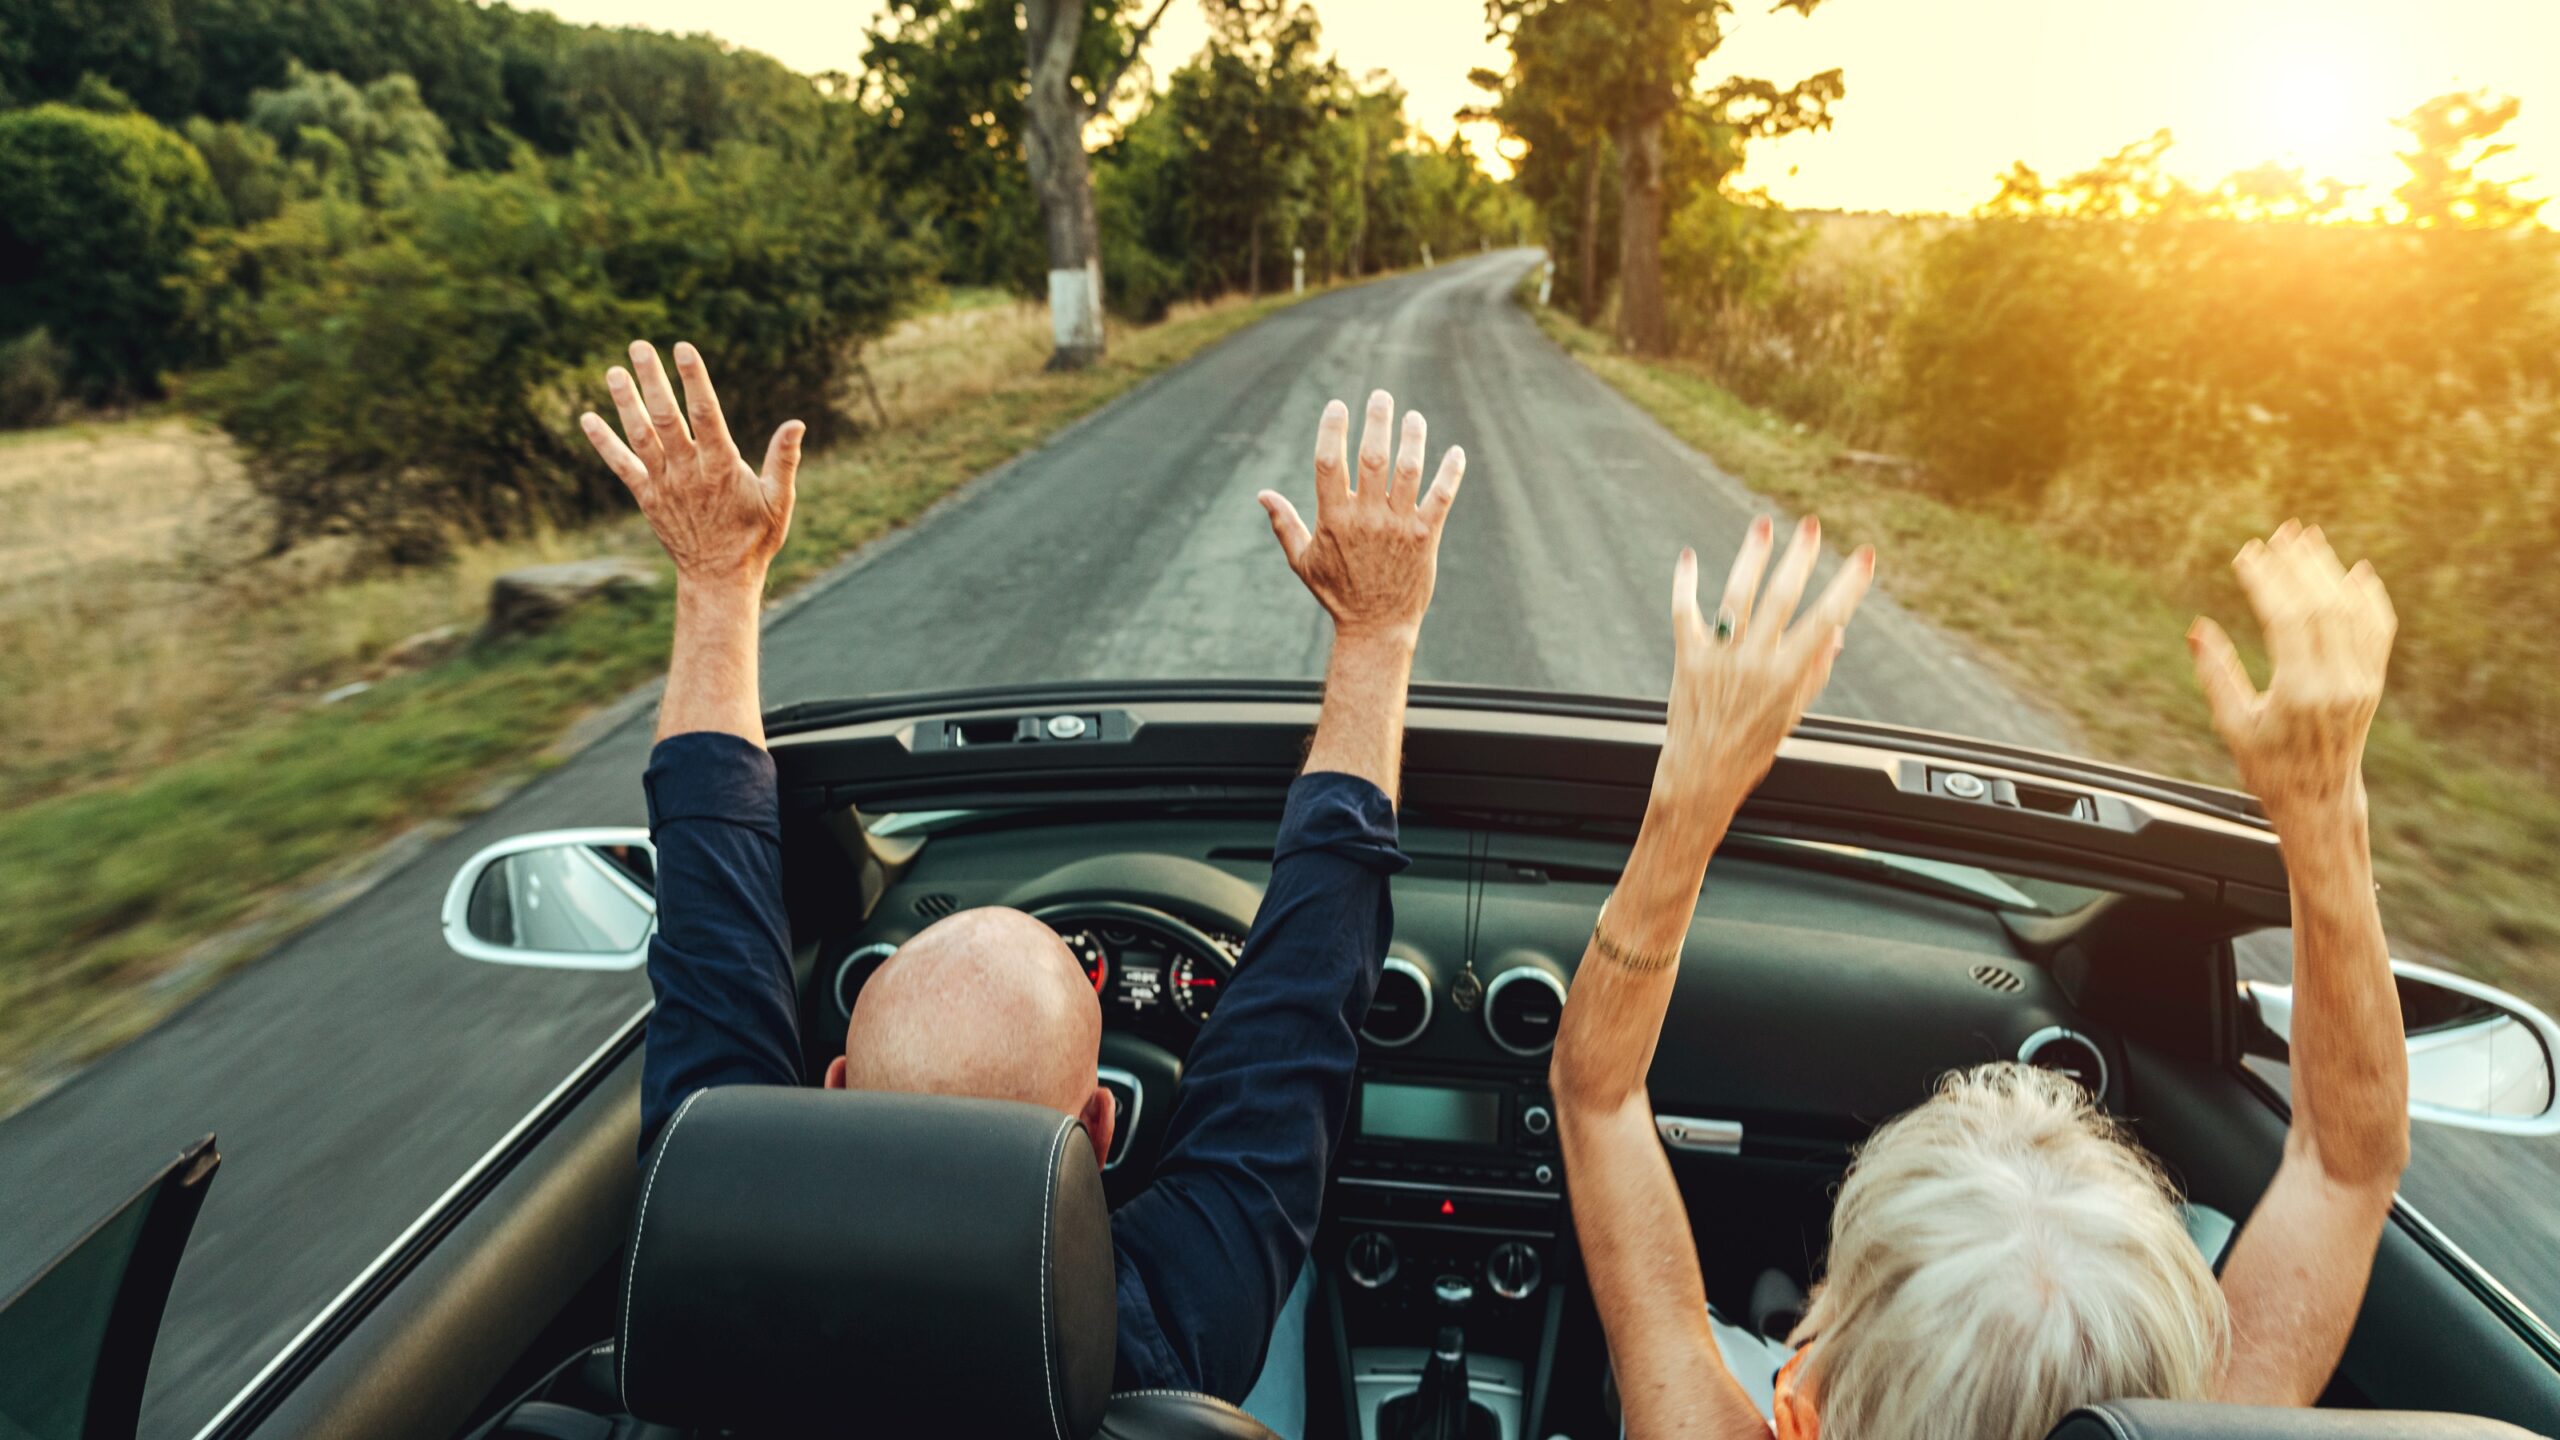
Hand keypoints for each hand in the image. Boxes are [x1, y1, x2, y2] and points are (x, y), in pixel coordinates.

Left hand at [580, 340, 801, 587]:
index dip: (694, 379)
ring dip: (626, 403)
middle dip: (652, 380)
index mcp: (723, 468)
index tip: (683, 348)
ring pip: (641, 437)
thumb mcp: (779, 500)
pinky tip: (587, 418)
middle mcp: (689, 473)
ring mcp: (664, 485)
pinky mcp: (647, 498)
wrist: (719, 578)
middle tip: (639, 346)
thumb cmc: (755, 537)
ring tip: (613, 371)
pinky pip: (621, 466)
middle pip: (667, 418)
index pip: (707, 414)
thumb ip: (784, 460)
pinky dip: (603, 443)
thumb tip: (796, 423)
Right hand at [1259, 390, 1464, 644]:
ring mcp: (1398, 526)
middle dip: (1377, 421)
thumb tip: (1262, 494)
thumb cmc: (1337, 594)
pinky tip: (1455, 452)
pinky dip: (1450, 473)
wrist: (1376, 628)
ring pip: (1408, 470)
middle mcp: (1367, 518)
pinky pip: (1441, 497)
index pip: (1329, 463)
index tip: (1337, 406)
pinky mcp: (1425, 536)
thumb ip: (1285, 524)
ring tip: (1413, 418)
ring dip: (1413, 439)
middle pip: (1372, 457)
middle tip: (1381, 396)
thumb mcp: (1303, 561)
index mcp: (1334, 519)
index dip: (1333, 430)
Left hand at [1654, 516, 1873, 828]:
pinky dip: (1685, 584)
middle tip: (1811, 526)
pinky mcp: (1687, 656)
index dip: (1847, 587)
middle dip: (1799, 558)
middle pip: (1781, 598)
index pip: (1825, 620)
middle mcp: (1753, 662)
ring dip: (1751, 557)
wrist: (1699, 777)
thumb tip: (1835, 632)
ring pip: (1737, 595)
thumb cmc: (1749, 751)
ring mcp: (1718, 656)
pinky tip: (1688, 557)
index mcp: (1786, 677)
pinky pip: (1685, 611)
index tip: (1863, 556)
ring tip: (1763, 525)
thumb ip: (1813, 671)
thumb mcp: (1792, 715)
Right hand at [2188, 520, 2394, 820]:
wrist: (2320, 800)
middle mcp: (2338, 682)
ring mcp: (2362, 680)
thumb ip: (2216, 675)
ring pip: (2350, 611)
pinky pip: (2377, 630)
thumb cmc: (2269, 767)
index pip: (2287, 619)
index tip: (2246, 554)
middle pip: (2322, 605)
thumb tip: (2196, 629)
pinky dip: (2369, 598)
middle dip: (2298, 565)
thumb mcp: (2233, 724)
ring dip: (2328, 571)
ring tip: (2308, 539)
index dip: (2266, 581)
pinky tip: (2357, 572)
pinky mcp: (2373, 681)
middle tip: (2279, 534)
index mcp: (2300, 692)